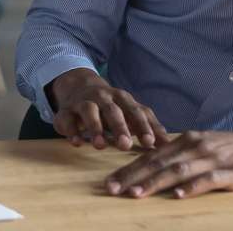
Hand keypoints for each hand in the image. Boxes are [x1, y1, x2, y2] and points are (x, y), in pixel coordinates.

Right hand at [48, 68, 169, 150]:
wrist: (79, 86)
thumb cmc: (112, 105)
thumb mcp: (130, 111)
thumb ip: (148, 125)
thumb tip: (167, 144)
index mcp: (122, 98)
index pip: (135, 111)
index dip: (143, 126)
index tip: (150, 142)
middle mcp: (103, 97)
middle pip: (112, 110)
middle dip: (119, 127)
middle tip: (126, 145)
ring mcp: (83, 102)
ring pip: (89, 111)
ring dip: (95, 127)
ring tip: (100, 145)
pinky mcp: (65, 110)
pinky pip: (66, 119)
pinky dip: (71, 130)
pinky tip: (77, 142)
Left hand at [103, 112, 232, 198]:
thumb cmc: (228, 147)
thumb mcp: (199, 144)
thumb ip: (177, 153)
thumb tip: (151, 163)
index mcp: (184, 141)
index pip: (150, 156)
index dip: (129, 168)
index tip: (110, 181)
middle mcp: (193, 147)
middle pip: (157, 162)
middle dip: (132, 176)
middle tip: (112, 189)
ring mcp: (211, 160)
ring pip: (177, 171)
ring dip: (154, 183)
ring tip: (135, 193)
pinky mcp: (230, 172)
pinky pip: (207, 180)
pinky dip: (190, 187)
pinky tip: (177, 195)